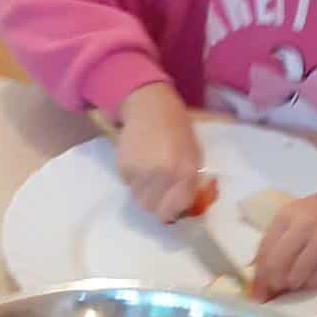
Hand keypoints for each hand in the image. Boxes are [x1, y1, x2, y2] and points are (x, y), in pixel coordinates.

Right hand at [116, 83, 201, 222]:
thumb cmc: (178, 131)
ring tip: (149, 170)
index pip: (173, 210)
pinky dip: (132, 177)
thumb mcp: (193, 156)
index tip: (170, 205)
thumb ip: (189, 184)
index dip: (170, 210)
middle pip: (151, 209)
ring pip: (137, 198)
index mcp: (186, 172)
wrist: (151, 107)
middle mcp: (163, 175)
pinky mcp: (123, 166)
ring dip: (143, 190)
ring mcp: (141, 172)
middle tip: (158, 187)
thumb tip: (180, 210)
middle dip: (155, 202)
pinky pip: (126, 184)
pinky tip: (139, 160)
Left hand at [252, 182, 316, 299]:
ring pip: (295, 277)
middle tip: (275, 290)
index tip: (256, 289)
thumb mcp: (297, 214)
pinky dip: (309, 284)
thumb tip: (257, 271)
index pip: (263, 251)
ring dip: (292, 285)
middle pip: (276, 266)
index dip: (258, 274)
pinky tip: (311, 277)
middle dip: (272, 283)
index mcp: (287, 215)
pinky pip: (315, 280)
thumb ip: (277, 238)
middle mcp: (303, 227)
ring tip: (296, 280)